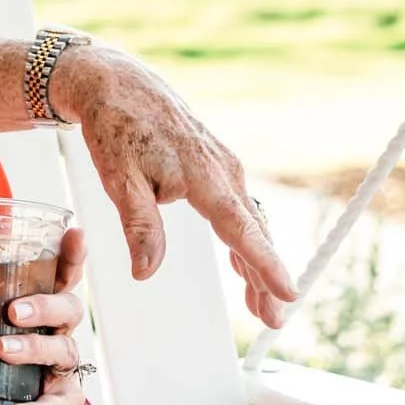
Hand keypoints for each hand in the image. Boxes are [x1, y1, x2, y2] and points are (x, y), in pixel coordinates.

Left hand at [0, 229, 91, 404]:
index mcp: (37, 317)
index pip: (60, 282)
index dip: (71, 258)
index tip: (75, 233)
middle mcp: (57, 339)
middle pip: (68, 310)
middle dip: (43, 305)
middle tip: (13, 311)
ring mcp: (61, 374)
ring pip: (62, 352)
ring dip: (33, 347)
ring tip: (2, 349)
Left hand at [50, 46, 297, 326]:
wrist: (116, 84)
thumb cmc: (115, 128)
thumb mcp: (119, 180)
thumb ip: (140, 227)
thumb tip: (146, 272)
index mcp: (204, 175)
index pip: (242, 229)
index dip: (266, 264)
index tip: (288, 292)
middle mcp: (223, 170)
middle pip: (253, 232)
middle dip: (267, 278)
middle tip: (274, 321)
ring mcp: (223, 166)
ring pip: (249, 222)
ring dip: (257, 264)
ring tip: (262, 307)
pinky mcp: (215, 165)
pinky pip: (238, 209)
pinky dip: (244, 240)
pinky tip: (244, 267)